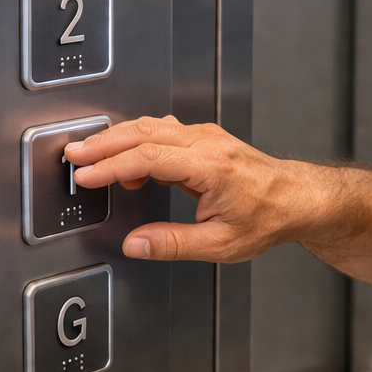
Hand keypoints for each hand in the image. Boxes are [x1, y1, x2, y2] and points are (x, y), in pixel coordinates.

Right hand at [64, 114, 312, 261]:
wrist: (298, 198)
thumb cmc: (268, 219)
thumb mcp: (221, 244)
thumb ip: (173, 244)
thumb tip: (135, 245)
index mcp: (211, 167)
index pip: (149, 158)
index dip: (111, 166)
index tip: (85, 175)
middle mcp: (208, 143)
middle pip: (145, 132)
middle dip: (105, 143)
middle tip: (74, 156)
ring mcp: (208, 136)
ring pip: (153, 126)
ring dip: (118, 139)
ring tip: (91, 157)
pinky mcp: (206, 138)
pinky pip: (164, 131)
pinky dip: (139, 141)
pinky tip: (129, 163)